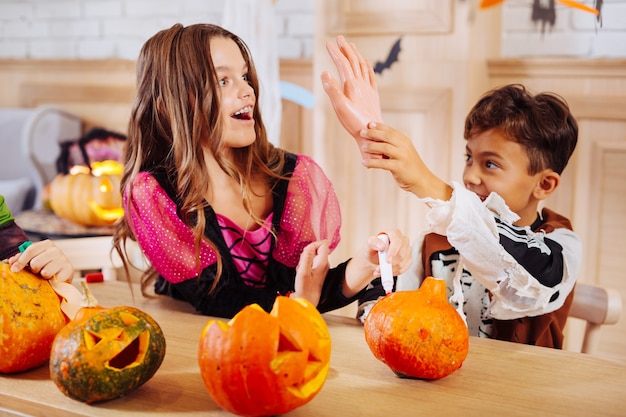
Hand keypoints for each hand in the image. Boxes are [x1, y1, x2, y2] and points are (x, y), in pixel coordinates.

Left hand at [9, 240, 74, 282]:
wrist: (63, 275)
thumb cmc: (46, 265)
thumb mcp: (34, 259)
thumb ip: (22, 258)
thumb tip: (11, 262)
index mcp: (47, 244)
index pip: (31, 250)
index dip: (21, 261)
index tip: (14, 270)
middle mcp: (56, 250)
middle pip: (36, 262)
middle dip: (34, 270)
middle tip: (37, 271)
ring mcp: (64, 259)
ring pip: (45, 272)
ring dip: (43, 276)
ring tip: (47, 274)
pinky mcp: (69, 270)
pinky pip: (54, 279)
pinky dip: (52, 281)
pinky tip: (54, 278)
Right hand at [293, 240, 329, 305]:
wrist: (306, 301)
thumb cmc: (305, 289)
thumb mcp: (303, 271)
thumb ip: (307, 257)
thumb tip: (310, 246)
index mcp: (323, 262)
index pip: (323, 244)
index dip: (313, 244)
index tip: (305, 252)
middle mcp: (324, 263)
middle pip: (316, 249)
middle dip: (306, 254)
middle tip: (302, 264)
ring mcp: (320, 267)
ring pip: (311, 256)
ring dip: (304, 260)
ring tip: (301, 270)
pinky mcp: (316, 271)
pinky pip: (309, 262)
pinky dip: (304, 265)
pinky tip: (301, 273)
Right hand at [321, 35, 382, 158]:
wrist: (372, 134)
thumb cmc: (354, 122)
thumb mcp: (339, 107)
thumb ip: (332, 89)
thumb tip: (324, 72)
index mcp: (351, 85)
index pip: (342, 63)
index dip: (335, 52)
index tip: (328, 43)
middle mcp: (361, 84)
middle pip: (353, 61)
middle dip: (345, 48)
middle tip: (339, 38)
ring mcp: (368, 89)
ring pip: (362, 66)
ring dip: (356, 55)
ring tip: (351, 46)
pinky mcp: (373, 95)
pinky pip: (371, 76)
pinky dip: (367, 66)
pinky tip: (366, 63)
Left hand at [343, 228, 411, 297]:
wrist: (374, 258)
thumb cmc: (372, 249)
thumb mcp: (369, 244)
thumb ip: (373, 242)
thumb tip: (382, 246)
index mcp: (395, 233)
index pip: (397, 241)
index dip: (393, 251)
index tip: (388, 261)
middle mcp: (403, 241)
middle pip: (402, 254)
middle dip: (390, 264)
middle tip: (379, 268)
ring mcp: (407, 251)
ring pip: (402, 263)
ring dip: (390, 270)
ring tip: (378, 270)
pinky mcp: (408, 260)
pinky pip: (403, 269)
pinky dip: (393, 273)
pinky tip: (385, 272)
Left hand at [359, 122, 451, 200]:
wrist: (421, 180)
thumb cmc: (409, 166)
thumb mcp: (403, 152)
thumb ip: (393, 145)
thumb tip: (375, 140)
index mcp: (405, 141)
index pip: (391, 130)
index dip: (379, 126)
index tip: (369, 124)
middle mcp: (405, 147)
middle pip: (387, 136)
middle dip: (373, 133)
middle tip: (362, 133)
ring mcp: (402, 157)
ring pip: (385, 148)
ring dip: (372, 147)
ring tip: (363, 147)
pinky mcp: (399, 167)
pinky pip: (382, 163)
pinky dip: (372, 162)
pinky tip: (364, 162)